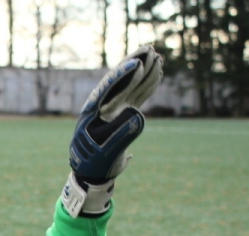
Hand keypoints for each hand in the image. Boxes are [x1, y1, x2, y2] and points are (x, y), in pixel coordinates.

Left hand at [61, 45, 162, 216]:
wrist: (91, 172)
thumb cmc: (94, 162)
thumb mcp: (105, 150)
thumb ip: (120, 133)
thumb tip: (138, 114)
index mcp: (93, 111)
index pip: (108, 88)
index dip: (121, 75)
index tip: (134, 63)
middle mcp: (103, 106)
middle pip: (120, 81)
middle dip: (135, 65)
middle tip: (149, 49)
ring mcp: (114, 109)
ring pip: (130, 86)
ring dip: (143, 72)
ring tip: (156, 56)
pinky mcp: (123, 114)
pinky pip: (137, 96)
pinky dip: (147, 86)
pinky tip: (157, 74)